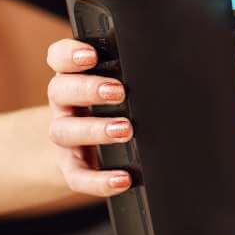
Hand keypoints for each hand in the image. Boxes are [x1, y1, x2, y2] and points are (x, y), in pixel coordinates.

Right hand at [45, 39, 136, 197]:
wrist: (86, 150)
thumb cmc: (111, 108)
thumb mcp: (116, 85)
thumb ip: (131, 75)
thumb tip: (175, 67)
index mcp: (73, 78)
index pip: (59, 58)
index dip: (69, 55)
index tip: (91, 54)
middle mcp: (64, 104)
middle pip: (61, 90)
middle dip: (89, 89)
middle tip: (119, 91)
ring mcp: (64, 136)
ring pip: (65, 130)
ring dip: (95, 129)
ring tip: (125, 130)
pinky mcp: (71, 168)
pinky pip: (79, 176)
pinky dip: (99, 180)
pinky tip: (121, 179)